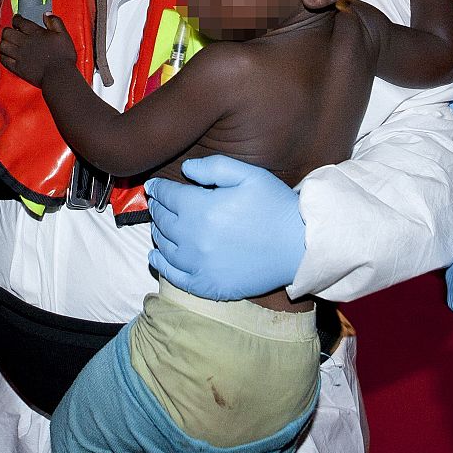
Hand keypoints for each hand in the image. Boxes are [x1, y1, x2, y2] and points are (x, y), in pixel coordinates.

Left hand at [0, 13, 75, 87]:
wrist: (59, 76)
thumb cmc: (63, 57)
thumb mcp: (63, 35)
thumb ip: (55, 22)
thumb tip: (47, 14)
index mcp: (35, 33)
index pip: (20, 22)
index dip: (16, 19)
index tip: (17, 19)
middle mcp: (24, 42)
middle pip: (7, 32)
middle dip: (8, 30)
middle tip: (11, 31)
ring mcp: (19, 55)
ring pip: (3, 45)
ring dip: (4, 42)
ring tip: (8, 42)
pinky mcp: (17, 67)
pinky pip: (4, 59)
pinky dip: (3, 56)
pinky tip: (7, 55)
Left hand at [145, 155, 304, 299]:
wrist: (299, 247)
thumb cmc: (275, 206)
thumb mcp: (248, 174)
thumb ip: (213, 167)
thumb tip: (185, 169)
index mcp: (201, 209)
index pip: (167, 196)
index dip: (158, 189)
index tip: (153, 186)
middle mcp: (193, 238)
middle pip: (162, 221)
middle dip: (158, 209)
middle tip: (159, 203)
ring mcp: (199, 265)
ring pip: (164, 246)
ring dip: (158, 233)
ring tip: (161, 225)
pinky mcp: (207, 285)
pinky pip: (174, 276)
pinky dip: (161, 265)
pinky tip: (157, 257)